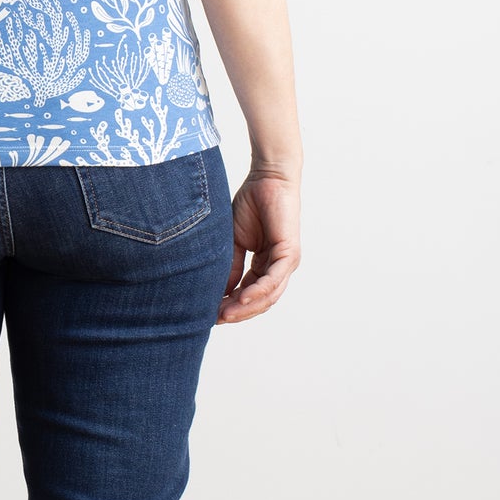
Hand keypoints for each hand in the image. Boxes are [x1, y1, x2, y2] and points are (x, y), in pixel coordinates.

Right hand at [219, 171, 300, 323]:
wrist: (267, 179)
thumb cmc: (251, 204)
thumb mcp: (234, 241)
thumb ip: (230, 266)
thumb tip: (221, 293)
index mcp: (265, 265)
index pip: (249, 294)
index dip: (231, 306)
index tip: (209, 315)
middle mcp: (278, 267)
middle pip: (260, 301)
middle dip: (237, 312)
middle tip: (215, 320)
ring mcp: (286, 262)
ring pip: (268, 295)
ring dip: (246, 307)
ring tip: (224, 314)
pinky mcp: (289, 253)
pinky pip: (273, 279)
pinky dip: (257, 291)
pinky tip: (241, 298)